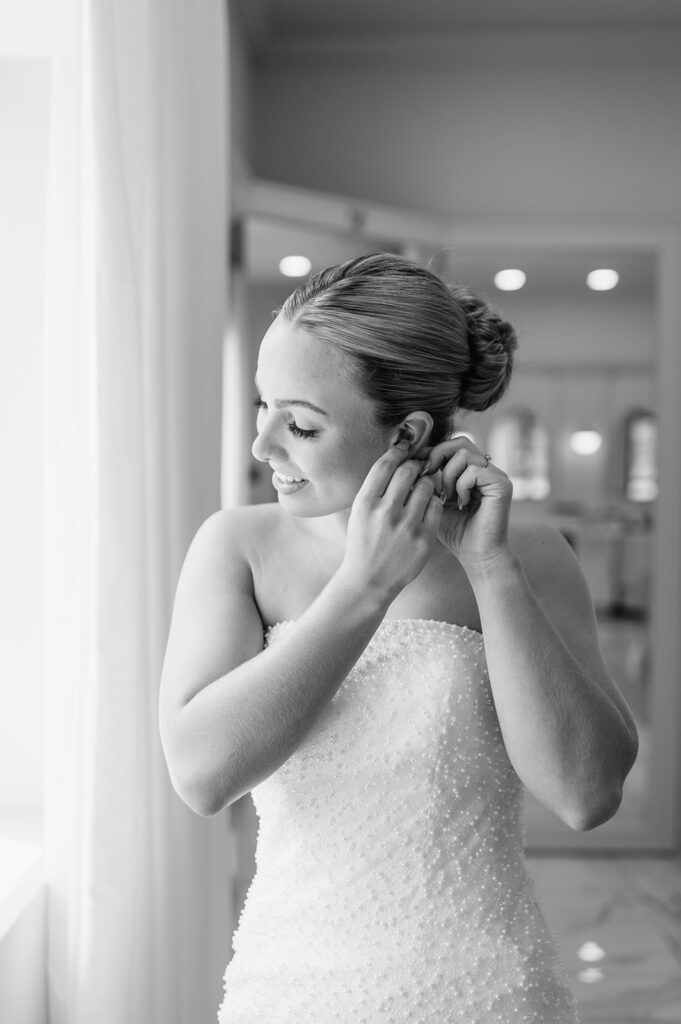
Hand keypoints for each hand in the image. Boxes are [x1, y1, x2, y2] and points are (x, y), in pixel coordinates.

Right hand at [339, 442, 442, 598]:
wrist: (368, 580)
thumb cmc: (363, 542)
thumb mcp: (359, 513)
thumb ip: (375, 488)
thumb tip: (396, 458)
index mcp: (365, 503)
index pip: (385, 464)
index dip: (398, 451)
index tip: (405, 448)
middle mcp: (385, 512)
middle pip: (409, 471)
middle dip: (415, 465)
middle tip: (417, 469)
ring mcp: (406, 527)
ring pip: (427, 486)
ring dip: (427, 483)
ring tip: (422, 490)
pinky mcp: (424, 539)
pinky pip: (436, 507)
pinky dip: (433, 502)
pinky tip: (427, 507)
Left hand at [419, 437, 512, 574]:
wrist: (475, 555)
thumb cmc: (454, 532)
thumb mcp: (433, 501)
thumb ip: (426, 480)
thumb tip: (407, 458)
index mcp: (472, 470)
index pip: (452, 445)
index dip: (432, 450)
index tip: (416, 464)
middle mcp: (487, 469)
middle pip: (460, 441)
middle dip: (438, 456)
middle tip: (428, 475)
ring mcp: (496, 475)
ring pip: (464, 453)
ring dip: (448, 475)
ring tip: (448, 497)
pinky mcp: (502, 484)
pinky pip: (474, 470)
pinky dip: (461, 485)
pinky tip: (461, 503)